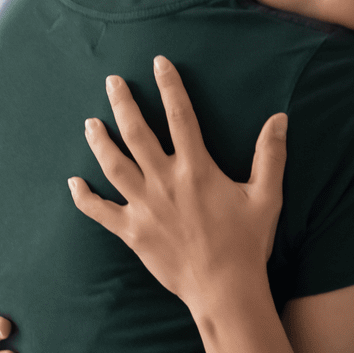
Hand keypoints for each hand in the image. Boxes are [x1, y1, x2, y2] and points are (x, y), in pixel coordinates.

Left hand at [68, 56, 287, 310]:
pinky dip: (85, 197)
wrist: (225, 289)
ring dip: (99, 141)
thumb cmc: (247, 243)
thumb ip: (270, 155)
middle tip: (112, 82)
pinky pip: (100, 211)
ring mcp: (145, 207)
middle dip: (123, 103)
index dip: (169, 86)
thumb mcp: (266, 197)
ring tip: (90, 123)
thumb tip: (280, 119)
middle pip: (136, 133)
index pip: (180, 116)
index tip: (158, 63)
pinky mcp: (132, 232)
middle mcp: (165, 182)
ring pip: (113, 165)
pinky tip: (73, 183)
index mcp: (197, 169)